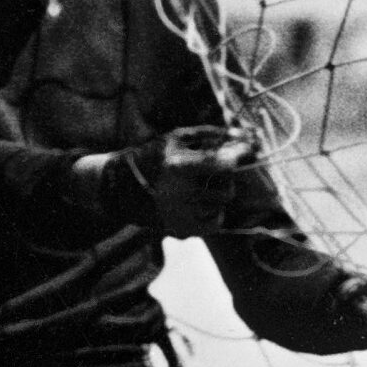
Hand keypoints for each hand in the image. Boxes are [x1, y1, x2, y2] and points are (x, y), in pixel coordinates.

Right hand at [95, 125, 259, 237]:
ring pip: (222, 204)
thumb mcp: (178, 138)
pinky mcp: (181, 230)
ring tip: (197, 185)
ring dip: (217, 192)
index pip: (226, 165)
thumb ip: (214, 135)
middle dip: (225, 176)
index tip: (248, 149)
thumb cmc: (152, 156)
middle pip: (228, 187)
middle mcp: (180, 194)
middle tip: (210, 170)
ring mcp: (180, 216)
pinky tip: (196, 201)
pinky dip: (213, 210)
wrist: (117, 188)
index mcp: (179, 168)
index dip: (241, 157)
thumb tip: (249, 135)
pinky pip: (215, 221)